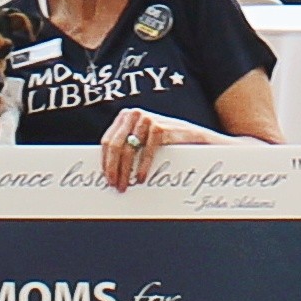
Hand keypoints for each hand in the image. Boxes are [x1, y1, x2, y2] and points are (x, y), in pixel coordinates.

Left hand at [101, 107, 233, 189]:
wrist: (195, 138)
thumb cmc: (166, 141)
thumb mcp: (141, 138)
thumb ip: (125, 145)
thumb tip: (106, 169)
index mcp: (125, 116)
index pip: (107, 141)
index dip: (105, 161)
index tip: (105, 178)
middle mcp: (134, 114)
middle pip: (114, 146)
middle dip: (112, 168)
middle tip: (114, 185)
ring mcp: (146, 119)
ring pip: (127, 151)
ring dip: (124, 172)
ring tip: (125, 186)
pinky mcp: (159, 128)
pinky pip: (145, 152)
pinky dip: (142, 167)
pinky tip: (140, 178)